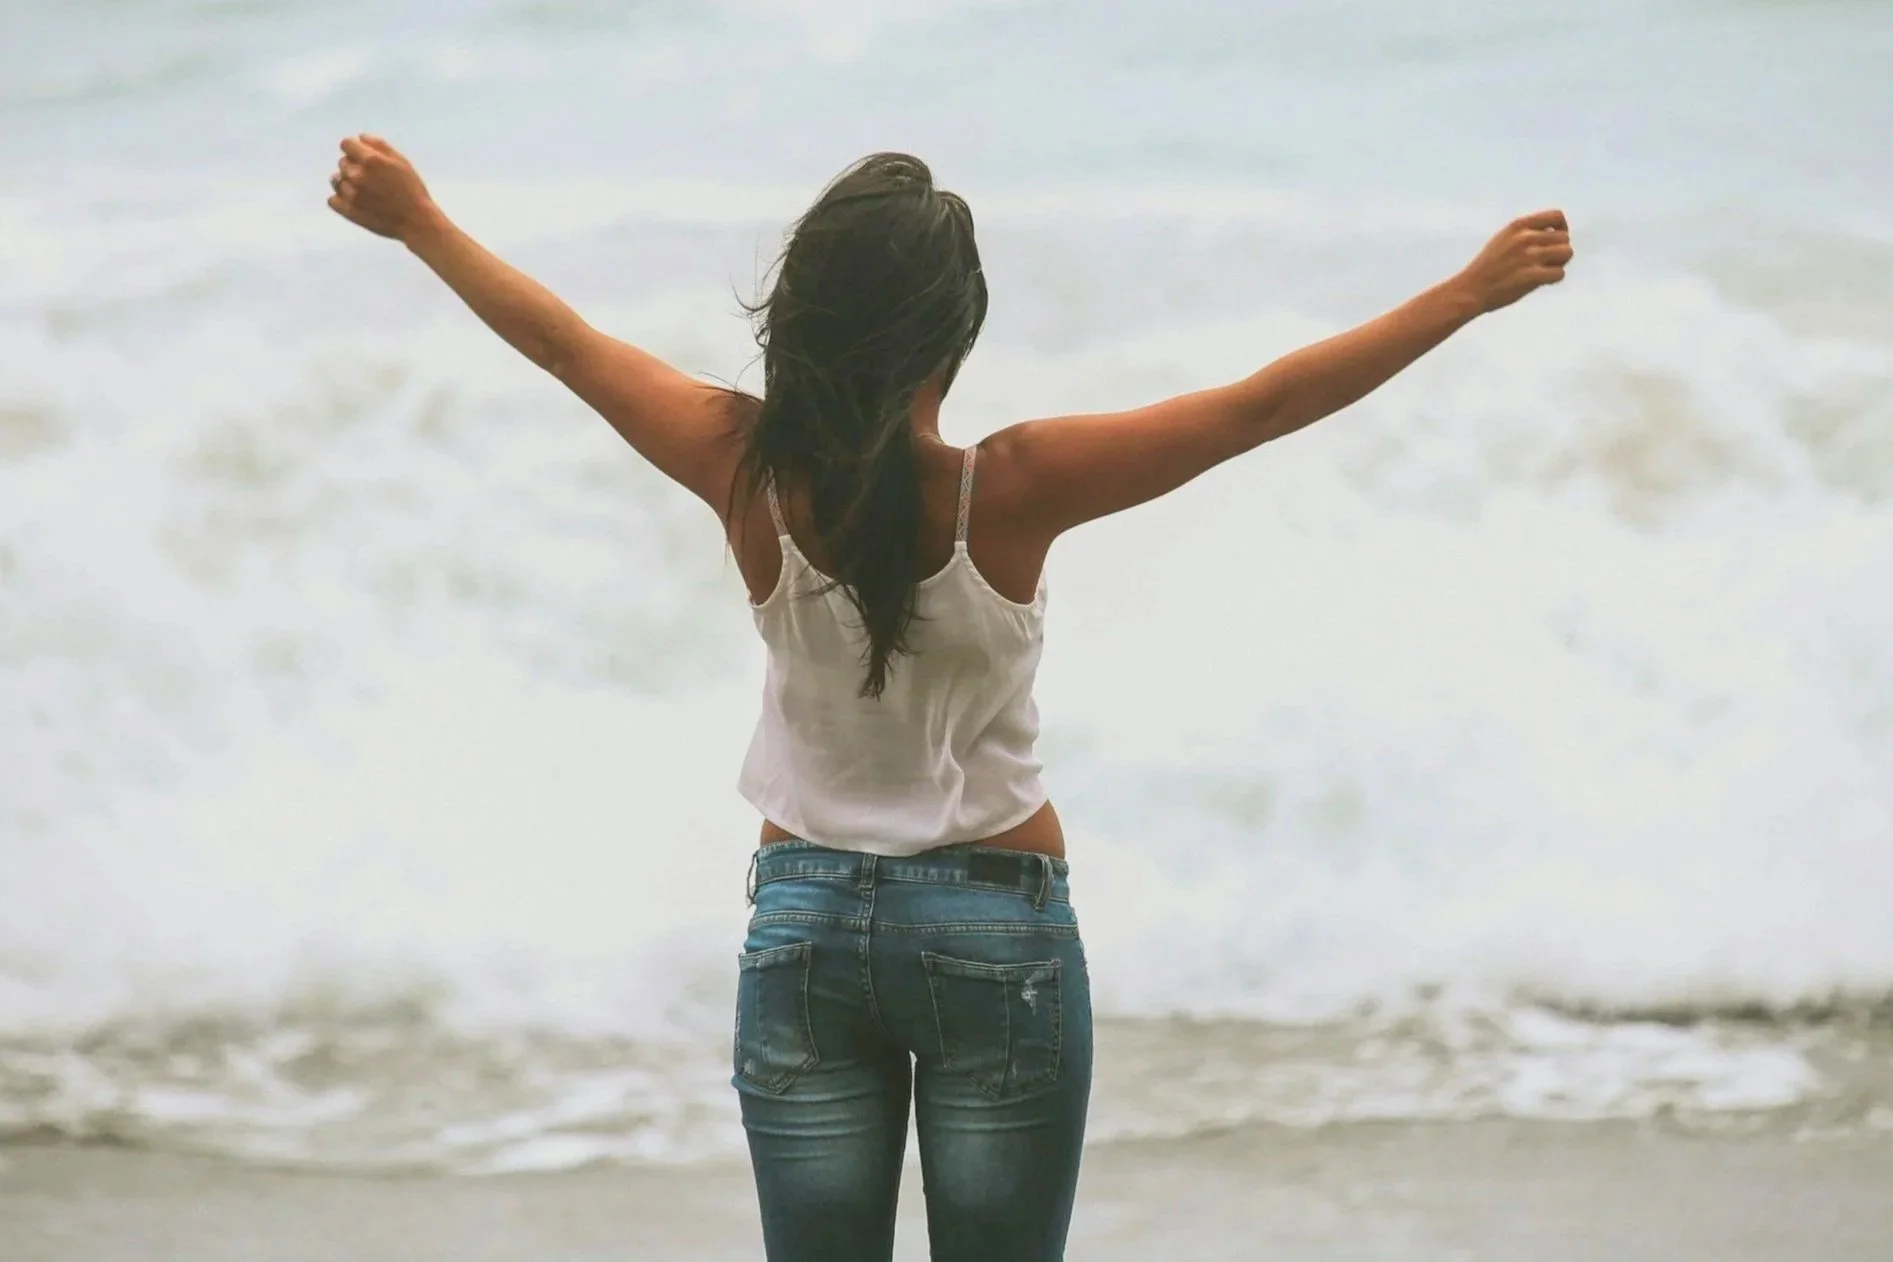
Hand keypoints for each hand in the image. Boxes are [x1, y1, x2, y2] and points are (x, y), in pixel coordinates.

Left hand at [327, 134, 439, 243]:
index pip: (346, 144)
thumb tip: (360, 138)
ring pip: (336, 180)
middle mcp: (357, 175)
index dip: (355, 148)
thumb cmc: (412, 190)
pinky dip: (340, 199)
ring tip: (364, 191)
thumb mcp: (402, 162)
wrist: (415, 222)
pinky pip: (332, 200)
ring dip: (347, 182)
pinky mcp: (348, 211)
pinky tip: (355, 201)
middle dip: (354, 166)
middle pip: (342, 162)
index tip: (363, 157)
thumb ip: (380, 145)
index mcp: (370, 160)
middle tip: (372, 178)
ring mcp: (350, 194)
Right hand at [1456, 209, 1572, 313]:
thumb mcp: (1503, 238)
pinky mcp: (1532, 276)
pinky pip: (1559, 273)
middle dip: (1559, 250)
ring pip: (1566, 253)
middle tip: (1547, 261)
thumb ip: (1525, 233)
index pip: (1556, 216)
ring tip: (1546, 270)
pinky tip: (1541, 281)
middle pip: (1565, 238)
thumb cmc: (1487, 266)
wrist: (1471, 289)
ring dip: (1559, 263)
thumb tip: (1552, 234)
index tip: (1555, 240)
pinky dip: (1553, 278)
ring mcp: (1530, 256)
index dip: (1562, 228)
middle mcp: (1526, 237)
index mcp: (1519, 226)